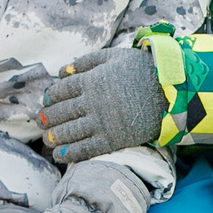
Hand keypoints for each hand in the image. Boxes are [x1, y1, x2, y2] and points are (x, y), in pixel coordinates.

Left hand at [39, 47, 171, 162]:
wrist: (170, 92)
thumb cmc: (142, 70)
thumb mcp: (114, 56)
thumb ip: (86, 61)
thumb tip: (62, 71)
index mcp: (92, 80)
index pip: (62, 90)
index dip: (51, 96)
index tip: (47, 101)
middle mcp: (93, 102)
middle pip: (62, 112)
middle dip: (48, 118)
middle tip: (41, 122)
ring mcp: (102, 122)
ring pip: (70, 132)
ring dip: (55, 137)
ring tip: (47, 140)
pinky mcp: (113, 139)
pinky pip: (86, 148)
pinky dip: (70, 153)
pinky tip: (60, 155)